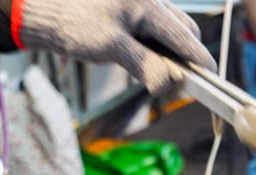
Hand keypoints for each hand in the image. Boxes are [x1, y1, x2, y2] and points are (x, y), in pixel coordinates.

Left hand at [17, 0, 216, 94]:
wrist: (43, 10)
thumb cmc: (73, 24)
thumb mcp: (111, 48)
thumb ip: (145, 64)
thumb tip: (170, 84)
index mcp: (148, 5)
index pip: (186, 36)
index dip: (200, 60)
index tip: (212, 79)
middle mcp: (150, 0)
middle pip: (184, 30)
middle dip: (186, 56)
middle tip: (181, 82)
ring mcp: (140, 3)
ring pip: (169, 29)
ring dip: (170, 52)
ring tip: (159, 74)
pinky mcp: (129, 9)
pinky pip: (154, 28)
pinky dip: (156, 46)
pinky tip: (144, 59)